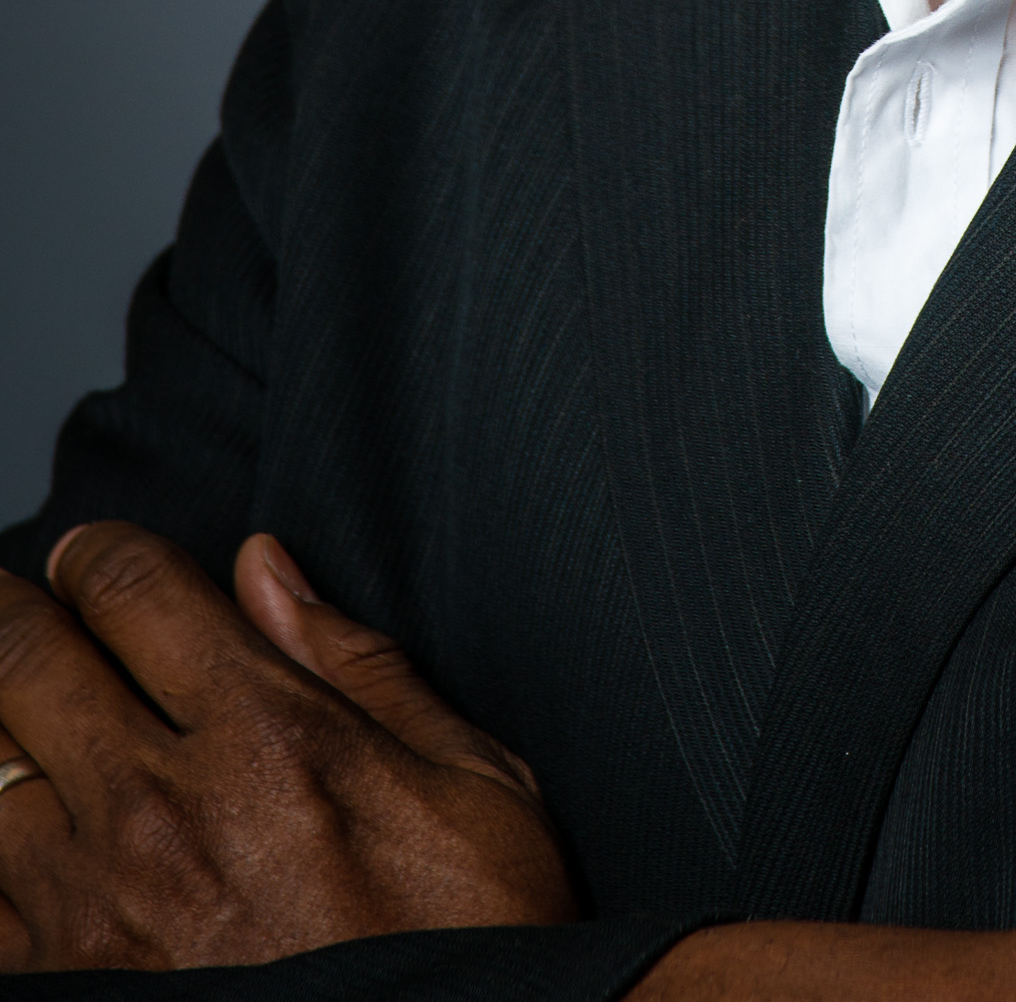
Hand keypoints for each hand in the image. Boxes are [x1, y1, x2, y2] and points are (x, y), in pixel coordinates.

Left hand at [0, 522, 575, 970]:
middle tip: (17, 602)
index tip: (91, 557)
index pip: (133, 589)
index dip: (99, 553)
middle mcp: (163, 810)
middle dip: (12, 609)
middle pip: (25, 658)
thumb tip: (265, 566)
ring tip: (18, 714)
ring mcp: (97, 910)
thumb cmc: (475, 943)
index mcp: (268, 734)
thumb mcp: (474, 783)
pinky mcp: (70, 990)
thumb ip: (360, 665)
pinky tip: (18, 833)